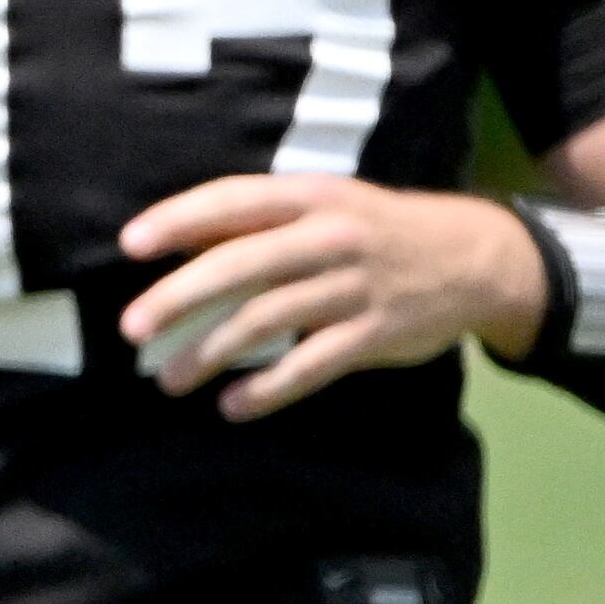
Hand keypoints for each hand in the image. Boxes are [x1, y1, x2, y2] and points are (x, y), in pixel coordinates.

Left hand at [118, 177, 546, 421]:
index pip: (233, 201)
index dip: (179, 219)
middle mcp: (330, 237)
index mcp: (310, 196)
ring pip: (268, 320)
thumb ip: (256, 223)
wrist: (474, 257)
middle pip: (242, 266)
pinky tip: (232, 406)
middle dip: (179, 297)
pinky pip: (312, 366)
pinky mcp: (375, 334)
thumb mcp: (321, 205)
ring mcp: (355, 287)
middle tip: (131, 328)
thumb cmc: (370, 230)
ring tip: (168, 379)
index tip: (130, 245)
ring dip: (210, 353)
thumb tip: (173, 247)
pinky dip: (269, 389)